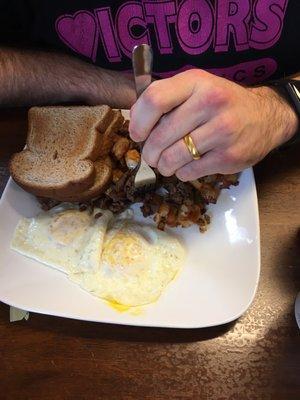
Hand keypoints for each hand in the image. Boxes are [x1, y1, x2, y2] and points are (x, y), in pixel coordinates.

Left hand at [129, 70, 297, 180]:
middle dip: (149, 152)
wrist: (265, 117)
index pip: (154, 100)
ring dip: (163, 166)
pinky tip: (188, 165)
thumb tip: (134, 119)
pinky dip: (181, 173)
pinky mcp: (229, 156)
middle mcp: (210, 102)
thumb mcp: (197, 87)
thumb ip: (166, 98)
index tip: (138, 134)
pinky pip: (188, 172)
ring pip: (172, 159)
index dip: (138, 122)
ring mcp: (222, 131)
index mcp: (196, 82)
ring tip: (167, 163)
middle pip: (159, 136)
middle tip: (152, 156)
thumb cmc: (222, 103)